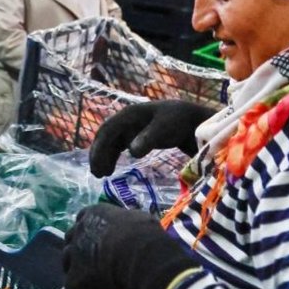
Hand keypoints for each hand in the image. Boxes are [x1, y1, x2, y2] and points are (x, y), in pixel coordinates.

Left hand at [64, 204, 196, 288]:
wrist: (143, 258)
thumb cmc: (146, 236)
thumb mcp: (139, 221)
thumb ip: (127, 225)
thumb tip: (133, 231)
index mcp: (94, 214)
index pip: (83, 219)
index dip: (91, 232)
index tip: (99, 241)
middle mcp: (79, 230)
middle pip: (71, 238)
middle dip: (79, 248)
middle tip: (93, 261)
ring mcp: (74, 253)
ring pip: (67, 261)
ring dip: (77, 270)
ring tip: (92, 281)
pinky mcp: (74, 278)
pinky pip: (73, 287)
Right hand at [89, 100, 216, 176]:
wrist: (192, 119)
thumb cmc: (178, 121)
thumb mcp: (164, 129)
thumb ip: (148, 139)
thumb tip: (131, 153)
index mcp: (129, 114)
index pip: (107, 130)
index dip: (100, 148)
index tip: (97, 165)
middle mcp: (126, 119)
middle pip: (105, 136)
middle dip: (98, 154)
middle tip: (96, 174)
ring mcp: (130, 127)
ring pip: (110, 142)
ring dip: (104, 157)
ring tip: (101, 174)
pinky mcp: (136, 135)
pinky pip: (118, 146)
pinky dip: (112, 157)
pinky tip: (111, 169)